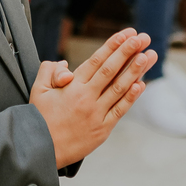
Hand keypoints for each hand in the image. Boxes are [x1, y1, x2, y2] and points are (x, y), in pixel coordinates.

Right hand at [29, 29, 155, 167]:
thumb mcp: (37, 90)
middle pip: (111, 70)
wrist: (40, 150)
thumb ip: (49, 71)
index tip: (126, 34)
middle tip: (141, 38)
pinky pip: (119, 110)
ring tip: (148, 56)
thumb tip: (65, 64)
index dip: (113, 45)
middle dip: (128, 52)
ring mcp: (96, 114)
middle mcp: (86, 98)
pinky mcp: (102, 130)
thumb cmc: (38, 120)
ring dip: (135, 71)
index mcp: (72, 86)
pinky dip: (131, 97)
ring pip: (119, 88)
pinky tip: (141, 84)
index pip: (96, 60)